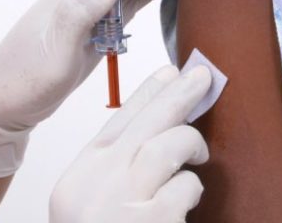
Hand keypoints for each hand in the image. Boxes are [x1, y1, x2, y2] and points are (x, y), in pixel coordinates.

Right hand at [49, 64, 210, 222]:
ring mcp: (124, 202)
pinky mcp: (154, 221)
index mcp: (79, 177)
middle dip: (178, 94)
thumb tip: (157, 133)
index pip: (116, 121)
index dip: (147, 93)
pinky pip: (185, 186)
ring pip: (166, 146)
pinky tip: (188, 200)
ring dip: (190, 142)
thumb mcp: (90, 201)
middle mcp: (97, 185)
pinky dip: (192, 188)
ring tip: (200, 154)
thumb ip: (115, 169)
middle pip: (145, 123)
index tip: (169, 72)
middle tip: (202, 76)